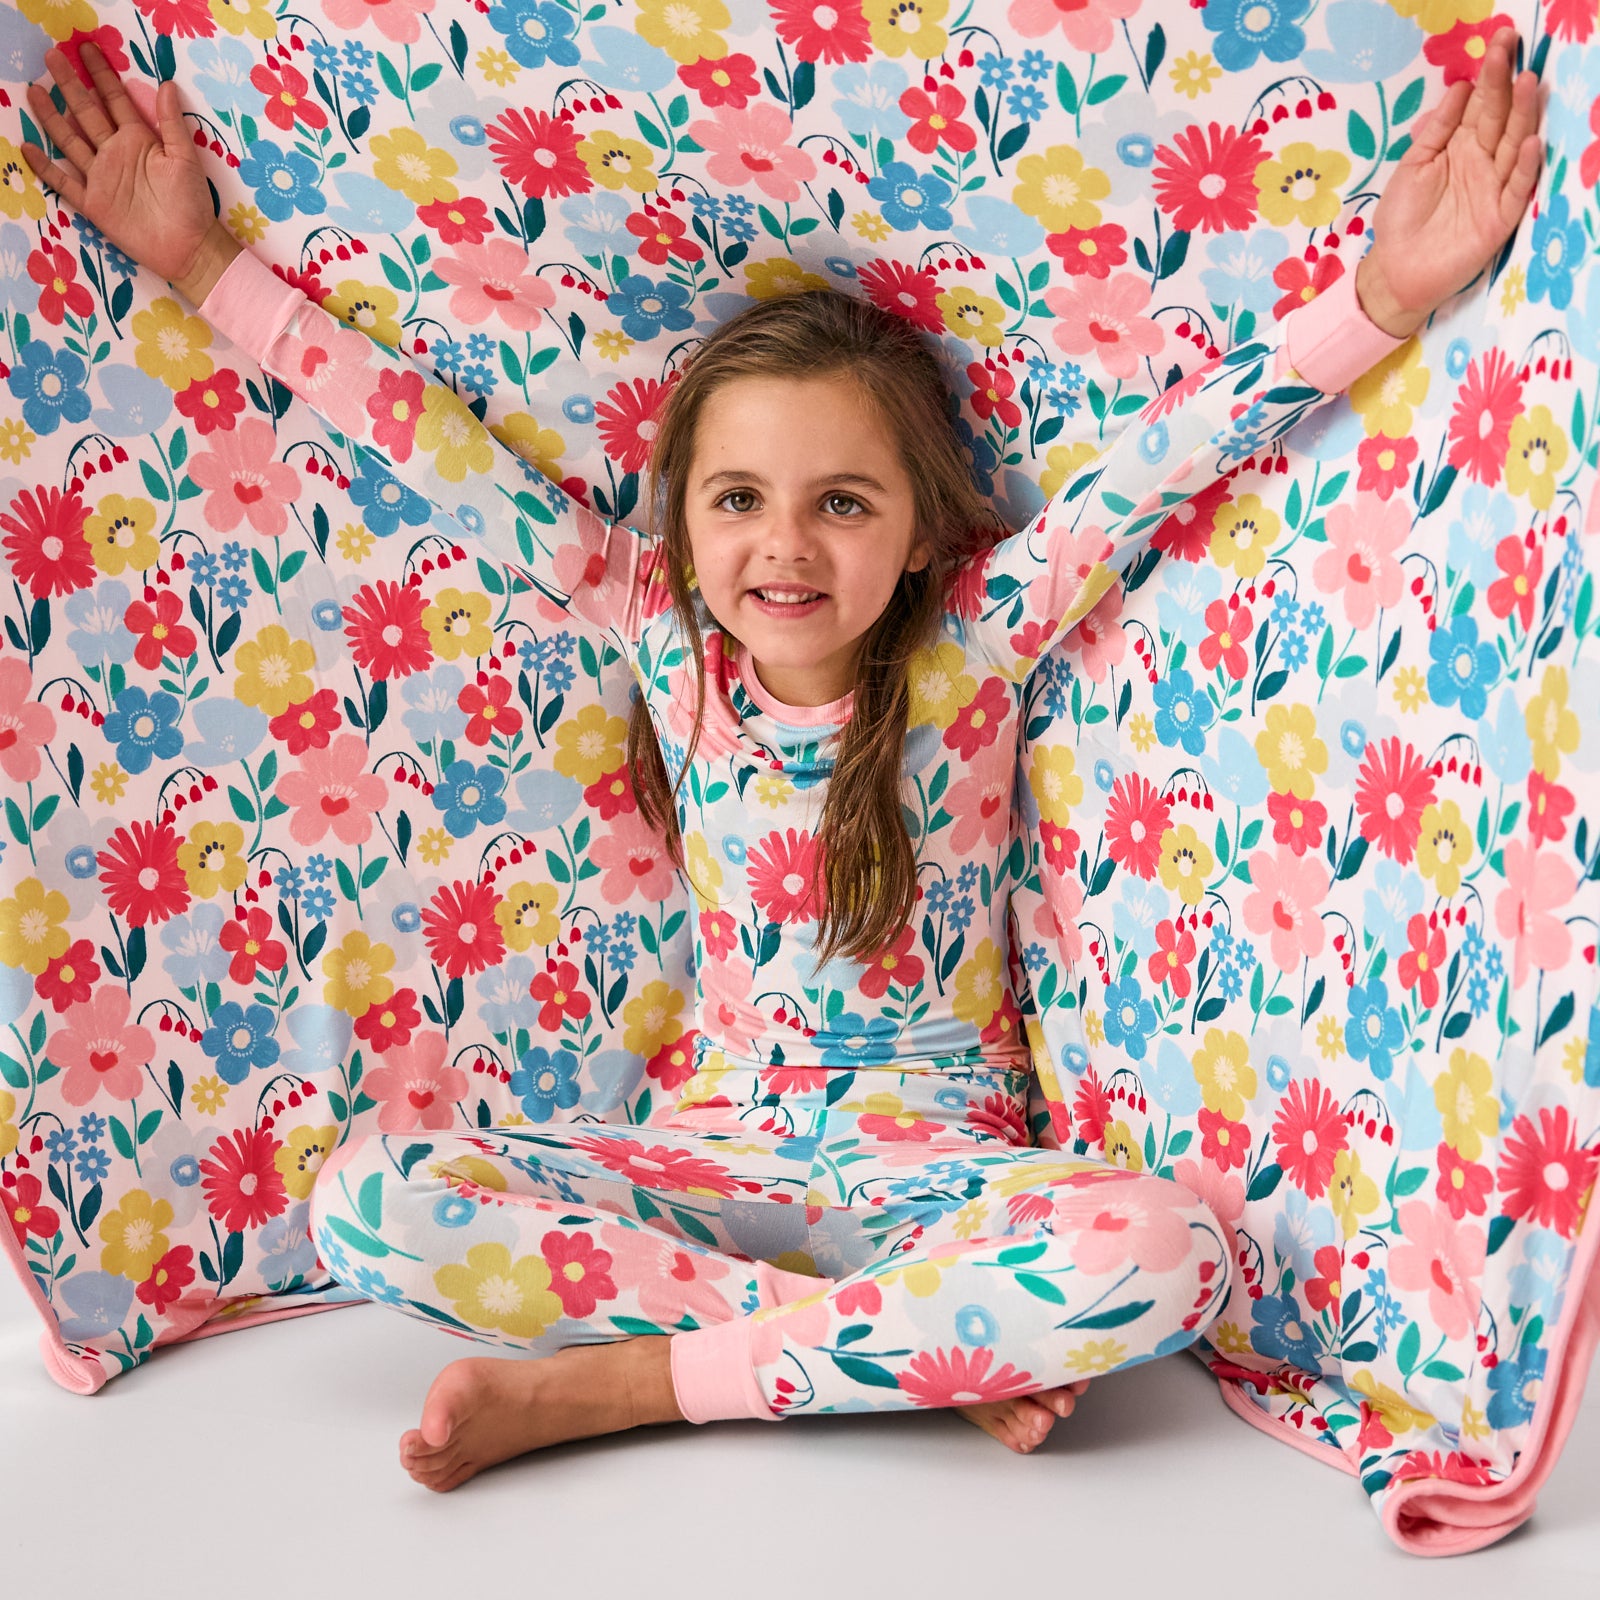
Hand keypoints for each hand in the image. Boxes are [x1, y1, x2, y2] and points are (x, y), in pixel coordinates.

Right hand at [20, 42, 239, 304]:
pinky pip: (64, 182)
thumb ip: (172, 123)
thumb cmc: (192, 203)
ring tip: (33, 90)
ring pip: (70, 140)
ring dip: (52, 117)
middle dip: (70, 85)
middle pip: (87, 112)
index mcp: (139, 140)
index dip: (102, 75)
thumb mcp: (185, 159)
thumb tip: (167, 84)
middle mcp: (116, 153)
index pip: (116, 100)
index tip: (87, 48)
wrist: (189, 248)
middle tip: (52, 56)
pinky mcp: (94, 203)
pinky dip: (46, 167)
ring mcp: (102, 177)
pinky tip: (29, 147)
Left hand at [1356, 27, 1541, 338]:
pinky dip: (1524, 167)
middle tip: (1511, 49)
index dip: (1490, 75)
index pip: (1481, 105)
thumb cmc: (1402, 218)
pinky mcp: (1499, 218)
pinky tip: (1529, 143)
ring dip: (1522, 117)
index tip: (1500, 41)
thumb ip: (1436, 130)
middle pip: (1499, 118)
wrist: (1395, 270)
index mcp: (1461, 147)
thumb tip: (1461, 86)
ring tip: (1528, 84)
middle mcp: (1482, 162)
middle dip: (1505, 84)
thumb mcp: (1414, 166)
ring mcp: (1493, 188)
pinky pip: (1516, 189)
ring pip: (1513, 147)